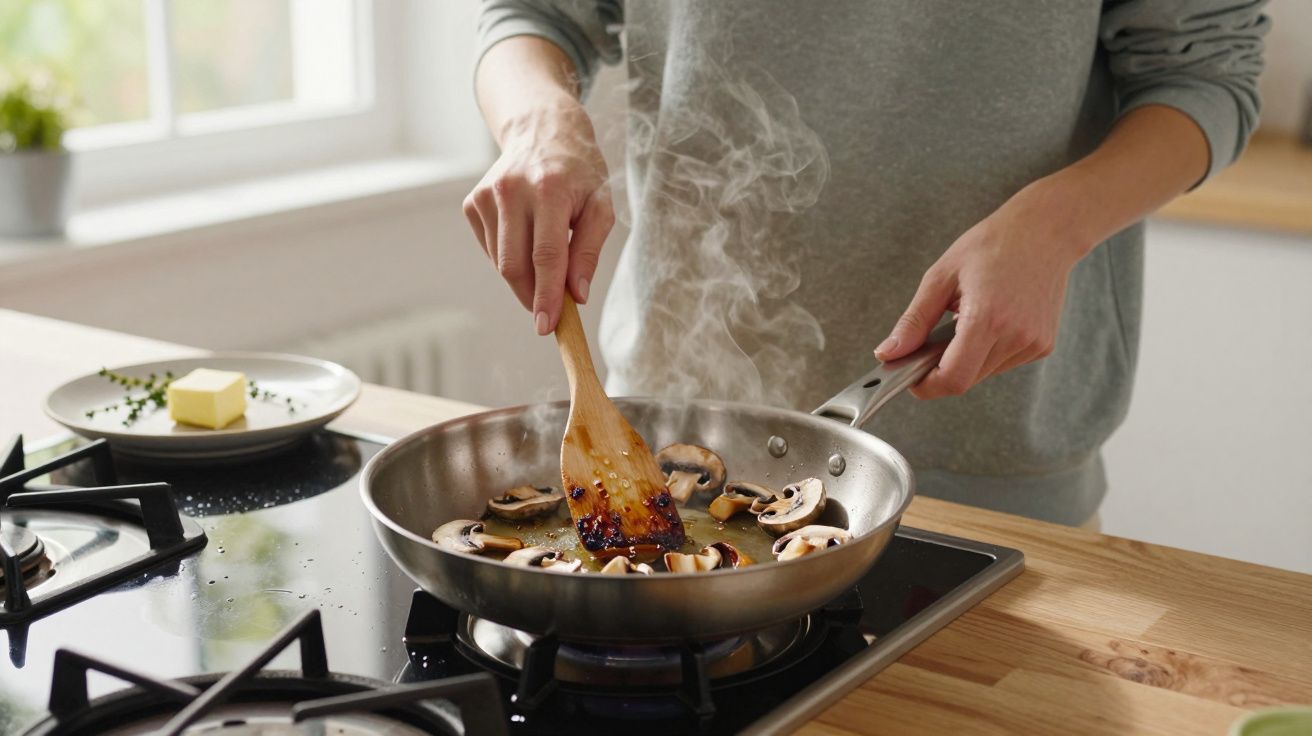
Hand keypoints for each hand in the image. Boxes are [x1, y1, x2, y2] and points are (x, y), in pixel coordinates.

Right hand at [463, 100, 614, 334]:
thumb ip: (590, 251)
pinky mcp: (472, 203)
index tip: (548, 326)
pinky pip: (491, 250)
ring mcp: (486, 196)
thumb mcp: (601, 205)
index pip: (546, 255)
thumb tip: (576, 295)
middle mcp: (512, 190)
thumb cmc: (579, 172)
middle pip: (515, 265)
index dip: (546, 296)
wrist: (542, 130)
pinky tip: (526, 238)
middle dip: (533, 296)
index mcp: (549, 190)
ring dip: (524, 277)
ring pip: (501, 262)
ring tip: (546, 257)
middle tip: (550, 309)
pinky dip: (510, 258)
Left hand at [874, 184, 1090, 398]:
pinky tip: (988, 321)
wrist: (1045, 231)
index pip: (953, 379)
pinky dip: (986, 352)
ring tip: (964, 320)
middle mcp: (1016, 336)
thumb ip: (913, 321)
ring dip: (964, 359)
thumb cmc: (992, 245)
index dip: (926, 386)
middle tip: (930, 342)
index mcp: (988, 318)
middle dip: (940, 369)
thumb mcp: (941, 277)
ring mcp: (1033, 343)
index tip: (910, 377)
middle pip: (966, 379)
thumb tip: (888, 354)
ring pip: (983, 373)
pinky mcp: (1043, 345)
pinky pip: (1002, 363)